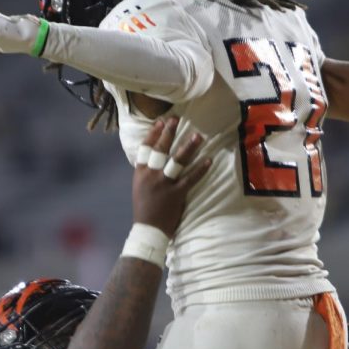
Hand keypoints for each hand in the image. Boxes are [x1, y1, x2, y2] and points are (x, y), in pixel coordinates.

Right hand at [132, 117, 210, 236]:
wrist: (148, 230)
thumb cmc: (145, 208)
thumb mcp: (140, 186)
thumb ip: (147, 171)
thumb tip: (155, 157)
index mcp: (141, 173)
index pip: (145, 148)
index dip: (153, 134)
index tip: (161, 122)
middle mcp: (151, 175)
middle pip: (160, 149)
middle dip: (169, 133)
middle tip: (176, 119)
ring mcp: (163, 184)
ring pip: (176, 161)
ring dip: (188, 147)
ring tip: (198, 136)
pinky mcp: (176, 194)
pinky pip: (190, 178)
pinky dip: (201, 169)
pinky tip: (209, 160)